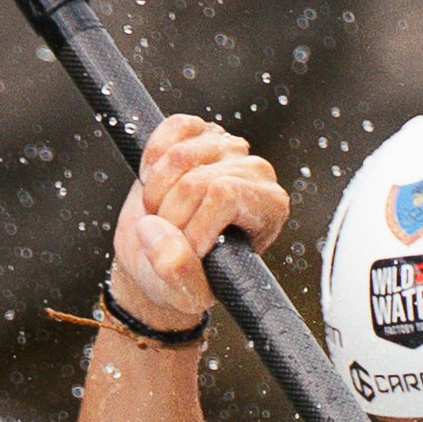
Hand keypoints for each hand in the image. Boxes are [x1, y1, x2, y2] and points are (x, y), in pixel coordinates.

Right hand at [110, 117, 289, 326]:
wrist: (159, 256)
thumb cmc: (184, 275)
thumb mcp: (185, 292)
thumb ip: (178, 273)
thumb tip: (155, 232)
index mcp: (269, 208)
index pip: (225, 196)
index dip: (193, 225)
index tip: (186, 251)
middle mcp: (256, 172)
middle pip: (196, 181)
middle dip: (168, 216)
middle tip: (166, 236)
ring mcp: (228, 147)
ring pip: (178, 157)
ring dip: (155, 192)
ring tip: (161, 213)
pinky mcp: (200, 131)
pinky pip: (173, 129)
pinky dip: (152, 159)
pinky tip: (155, 180)